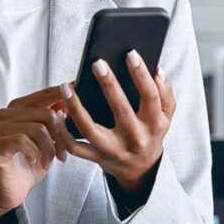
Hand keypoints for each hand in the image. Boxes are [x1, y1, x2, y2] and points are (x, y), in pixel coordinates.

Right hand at [0, 86, 67, 217]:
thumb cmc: (30, 163)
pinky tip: (35, 160)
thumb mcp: (49, 139)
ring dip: (49, 148)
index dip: (63, 96)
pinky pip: (23, 141)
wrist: (13, 189)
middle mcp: (4, 115)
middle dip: (60, 135)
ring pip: (37, 129)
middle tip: (63, 152)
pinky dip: (35, 153)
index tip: (77, 97)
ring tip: (50, 160)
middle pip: (45, 113)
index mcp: (17, 108)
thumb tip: (69, 101)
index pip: (44, 94)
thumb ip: (56, 119)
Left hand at [54, 50, 175, 190]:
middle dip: (108, 85)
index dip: (141, 75)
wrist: (141, 170)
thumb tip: (157, 70)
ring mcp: (114, 150)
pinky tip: (57, 113)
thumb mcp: (166, 116)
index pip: (150, 96)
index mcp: (154, 124)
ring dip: (75, 107)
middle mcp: (135, 138)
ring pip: (90, 129)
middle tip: (97, 63)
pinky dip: (62, 132)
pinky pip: (75, 147)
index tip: (130, 54)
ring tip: (65, 87)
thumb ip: (165, 93)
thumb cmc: (151, 133)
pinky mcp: (97, 158)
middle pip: (121, 110)